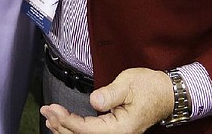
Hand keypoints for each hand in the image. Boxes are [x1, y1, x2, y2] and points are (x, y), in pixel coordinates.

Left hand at [40, 68, 172, 133]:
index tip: (53, 109)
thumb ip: (110, 93)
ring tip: (49, 118)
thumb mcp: (129, 83)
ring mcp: (116, 133)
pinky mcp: (113, 129)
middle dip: (61, 124)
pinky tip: (64, 123)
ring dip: (66, 128)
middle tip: (45, 110)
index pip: (87, 129)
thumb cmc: (149, 87)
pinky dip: (75, 128)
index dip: (67, 121)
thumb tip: (93, 101)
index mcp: (121, 127)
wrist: (166, 93)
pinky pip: (91, 132)